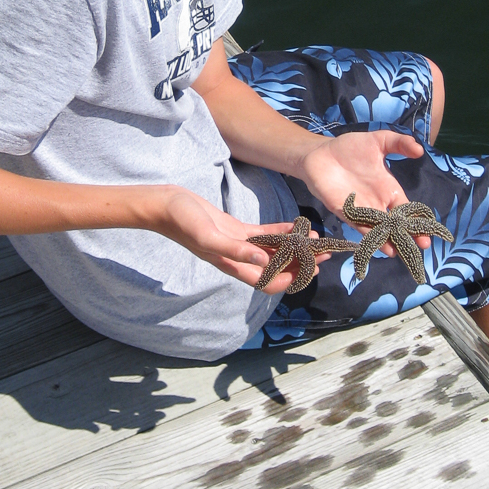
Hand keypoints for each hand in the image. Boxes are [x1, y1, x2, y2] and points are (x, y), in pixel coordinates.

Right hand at [156, 189, 323, 292]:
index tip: (312, 268)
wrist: (164, 206)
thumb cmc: (181, 221)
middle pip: (277, 268)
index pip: (269, 282)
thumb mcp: (207, 235)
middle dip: (302, 264)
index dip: (292, 279)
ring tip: (315, 240)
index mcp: (232, 265)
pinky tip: (296, 226)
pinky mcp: (235, 229)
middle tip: (325, 254)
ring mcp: (237, 244)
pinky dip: (281, 232)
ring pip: (273, 252)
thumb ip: (234, 249)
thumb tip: (262, 261)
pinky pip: (264, 235)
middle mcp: (238, 258)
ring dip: (295, 248)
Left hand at [297, 130, 431, 254]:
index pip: (406, 209)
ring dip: (387, 240)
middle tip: (421, 247)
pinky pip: (357, 224)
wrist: (320, 152)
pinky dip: (368, 234)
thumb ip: (399, 143)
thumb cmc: (350, 148)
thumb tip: (420, 150)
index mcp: (387, 189)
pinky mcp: (343, 210)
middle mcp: (376, 202)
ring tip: (397, 252)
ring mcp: (360, 209)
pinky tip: (377, 244)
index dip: (418, 221)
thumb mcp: (378, 141)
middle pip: (395, 224)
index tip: (429, 233)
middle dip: (407, 235)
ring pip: (378, 229)